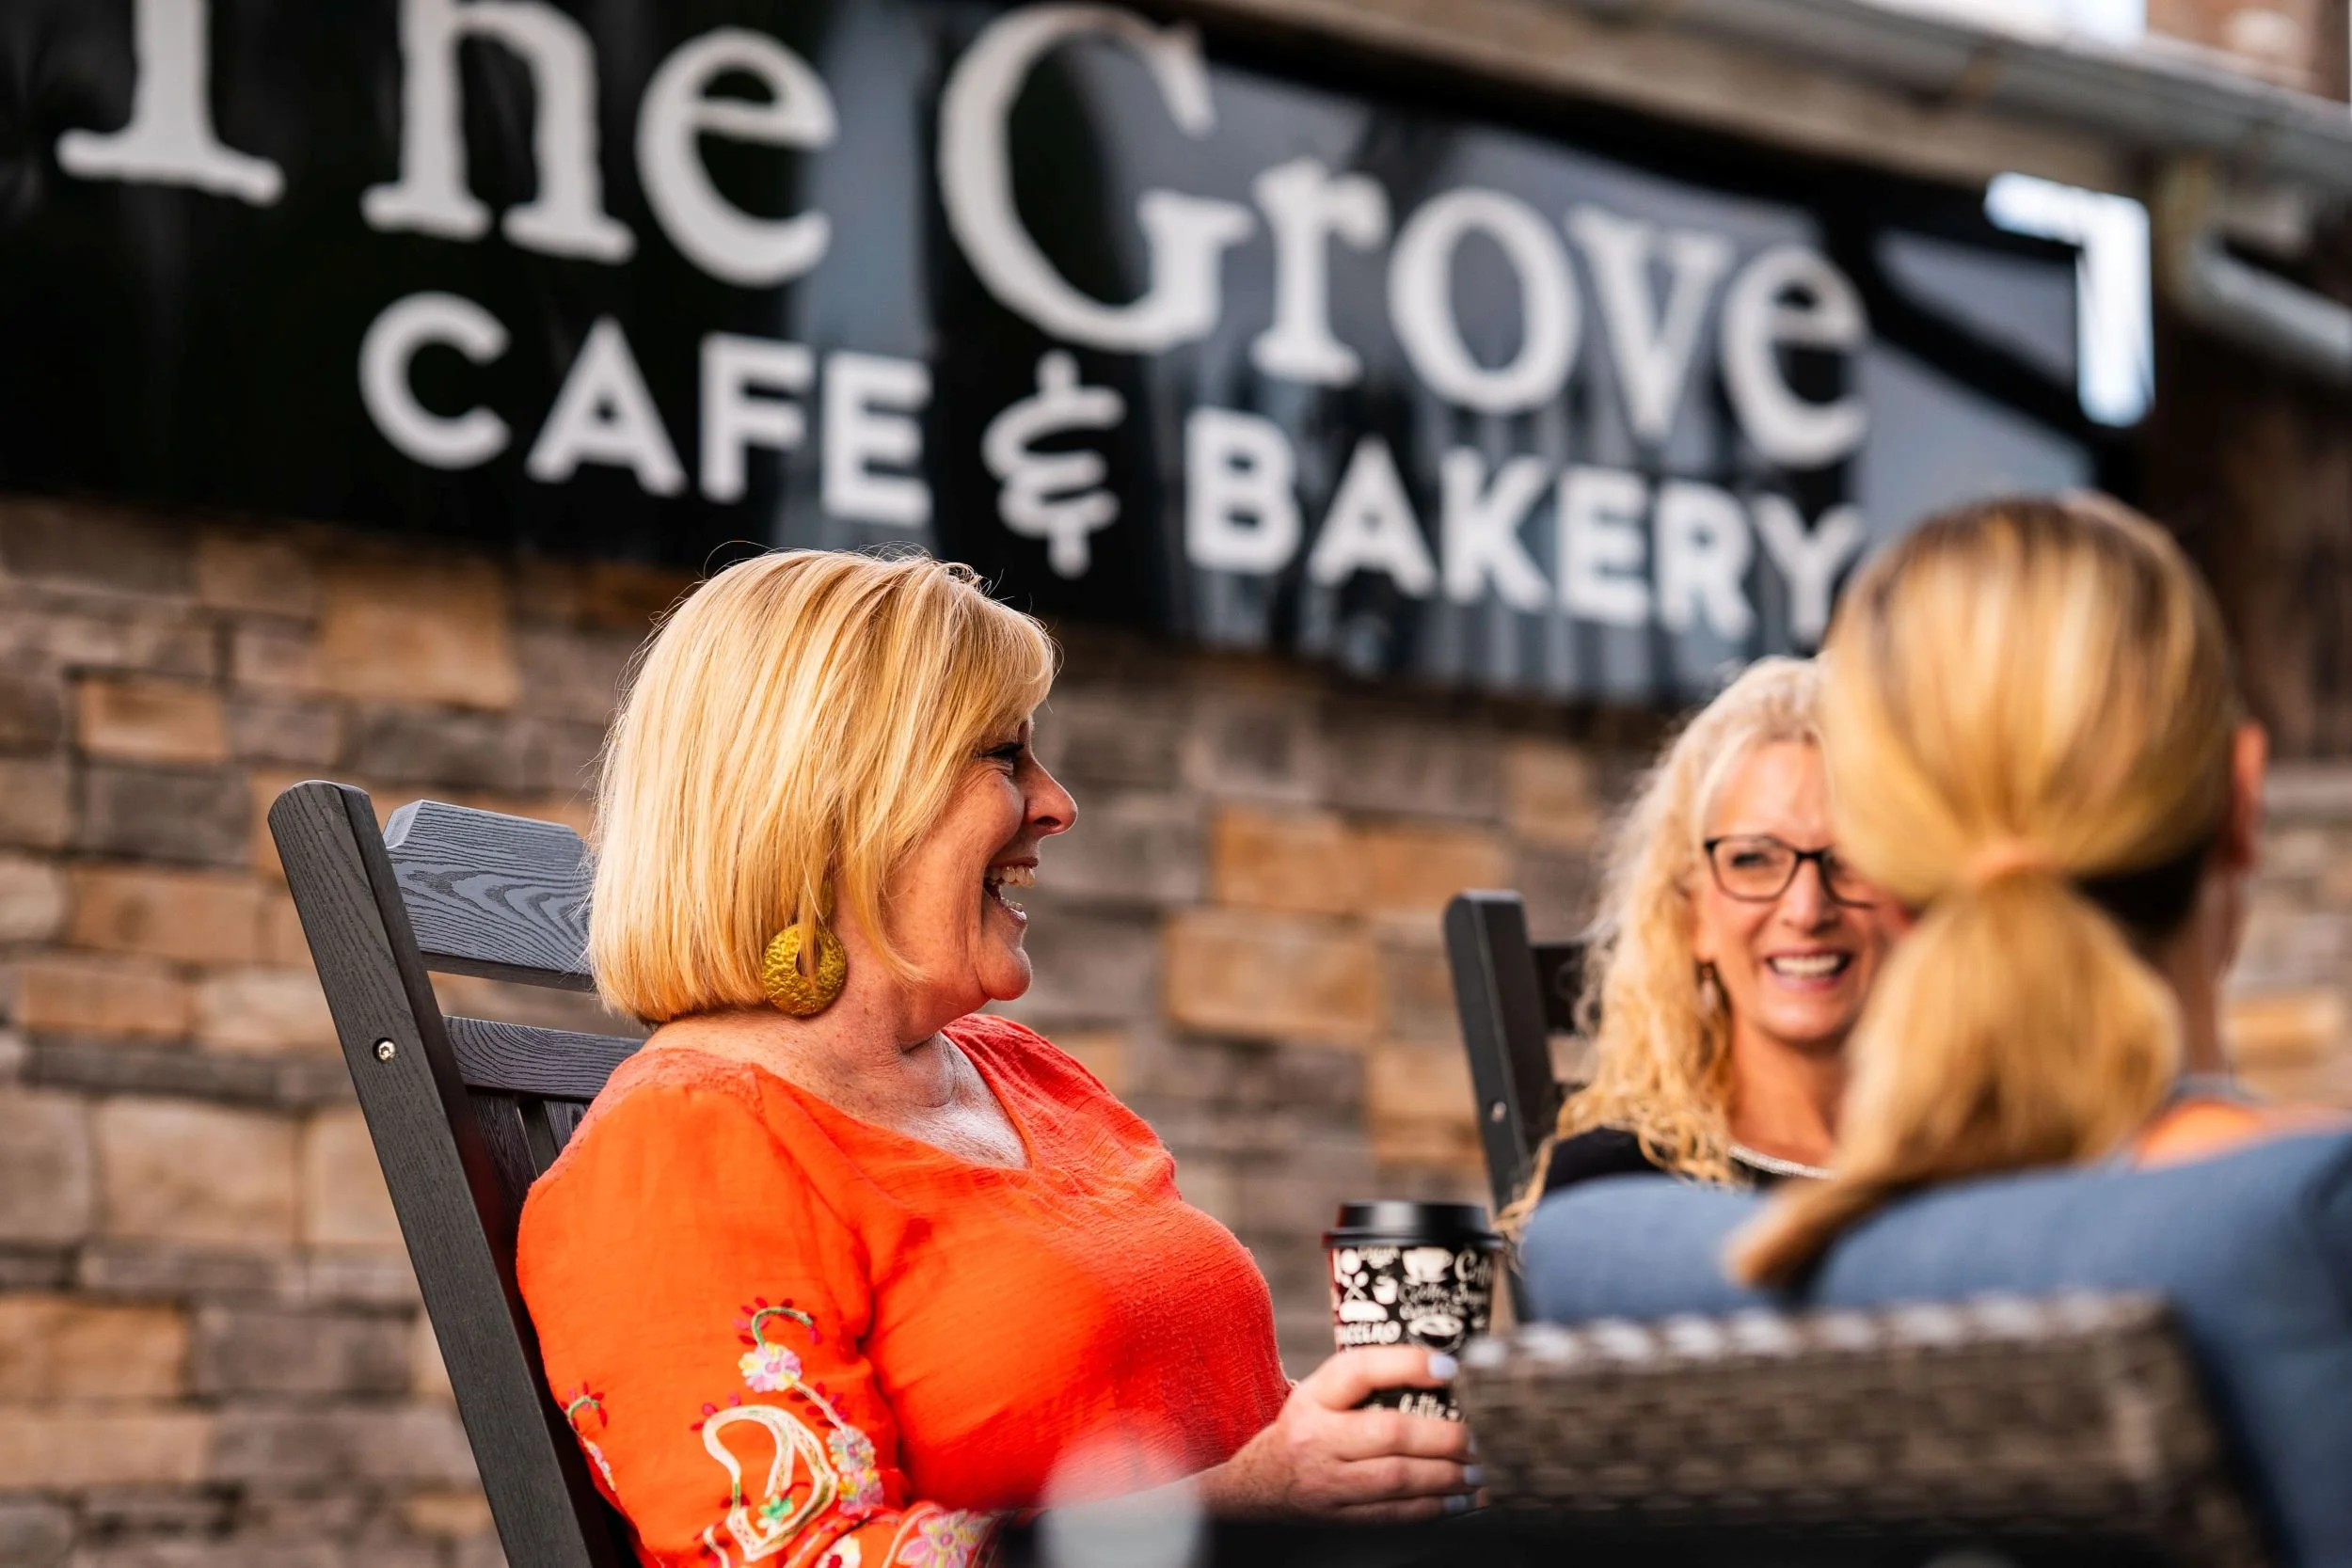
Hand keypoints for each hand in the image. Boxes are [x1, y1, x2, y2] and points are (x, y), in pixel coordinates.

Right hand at [1196, 1348, 1477, 1523]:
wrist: (1256, 1487)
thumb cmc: (1302, 1431)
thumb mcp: (1320, 1395)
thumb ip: (1367, 1383)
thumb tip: (1440, 1371)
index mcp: (1315, 1398)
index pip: (1359, 1370)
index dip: (1405, 1364)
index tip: (1448, 1365)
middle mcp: (1318, 1438)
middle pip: (1390, 1433)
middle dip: (1445, 1436)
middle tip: (1480, 1436)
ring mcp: (1327, 1482)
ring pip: (1397, 1478)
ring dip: (1448, 1475)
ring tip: (1479, 1469)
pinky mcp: (1338, 1516)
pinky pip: (1394, 1514)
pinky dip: (1433, 1507)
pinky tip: (1458, 1499)